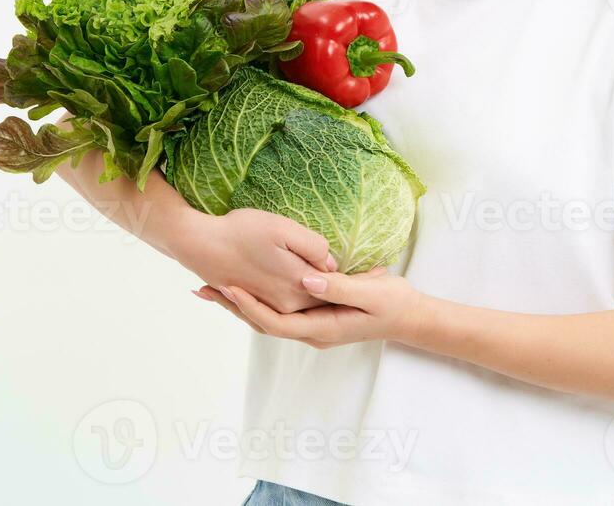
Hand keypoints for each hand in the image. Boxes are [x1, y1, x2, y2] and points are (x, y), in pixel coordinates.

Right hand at [170, 208, 338, 313]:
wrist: (199, 243)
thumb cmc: (241, 231)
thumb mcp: (285, 229)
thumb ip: (315, 248)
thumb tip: (331, 265)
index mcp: (299, 287)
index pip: (335, 287)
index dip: (342, 275)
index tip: (348, 263)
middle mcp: (286, 305)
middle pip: (320, 299)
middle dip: (330, 288)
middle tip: (337, 268)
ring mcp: (269, 307)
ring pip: (301, 303)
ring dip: (311, 293)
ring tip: (317, 274)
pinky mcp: (256, 303)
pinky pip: (281, 304)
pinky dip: (290, 295)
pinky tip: (290, 279)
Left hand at [193, 267, 426, 348]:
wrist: (410, 317)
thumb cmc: (392, 304)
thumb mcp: (369, 293)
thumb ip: (337, 287)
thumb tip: (305, 280)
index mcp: (320, 329)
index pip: (273, 321)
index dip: (248, 305)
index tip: (227, 286)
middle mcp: (310, 331)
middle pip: (261, 322)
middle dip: (232, 306)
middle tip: (203, 287)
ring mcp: (312, 325)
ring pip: (267, 316)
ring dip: (240, 303)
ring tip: (212, 286)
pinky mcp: (315, 315)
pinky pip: (279, 309)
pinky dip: (258, 298)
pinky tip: (245, 285)